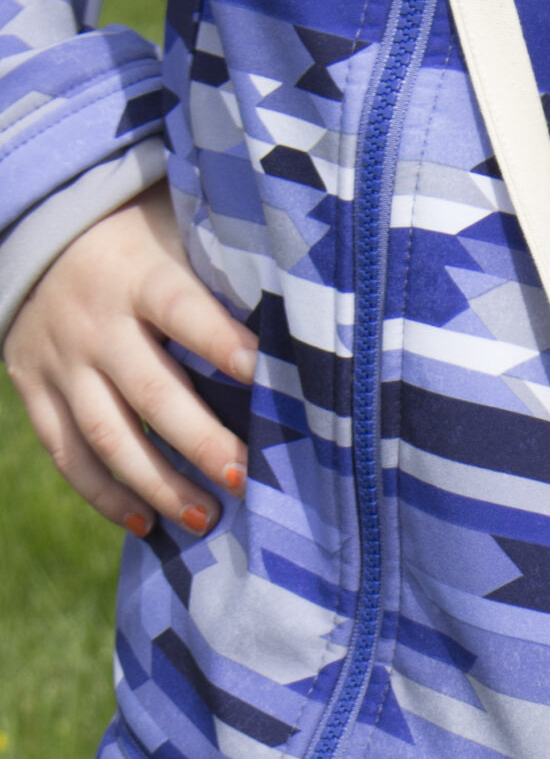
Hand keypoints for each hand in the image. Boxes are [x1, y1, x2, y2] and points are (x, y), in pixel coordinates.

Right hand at [3, 183, 255, 537]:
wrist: (35, 234)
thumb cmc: (138, 242)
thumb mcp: (176, 234)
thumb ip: (224, 273)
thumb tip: (304, 319)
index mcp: (138, 277)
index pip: (184, 312)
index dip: (224, 344)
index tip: (267, 377)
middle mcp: (95, 323)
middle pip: (151, 393)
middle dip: (201, 442)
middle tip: (245, 480)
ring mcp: (61, 362)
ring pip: (107, 435)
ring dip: (158, 485)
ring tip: (205, 517)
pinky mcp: (35, 390)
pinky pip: (67, 453)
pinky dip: (105, 495)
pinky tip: (146, 524)